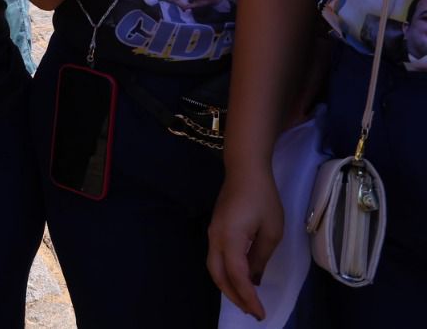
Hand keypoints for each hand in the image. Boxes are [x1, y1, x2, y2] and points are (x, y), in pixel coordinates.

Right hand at [208, 167, 283, 319]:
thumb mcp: (271, 231)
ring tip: (246, 300)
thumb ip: (260, 257)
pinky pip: (216, 258)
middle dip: (234, 296)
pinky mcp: (215, 230)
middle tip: (252, 311)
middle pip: (218, 275)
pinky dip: (226, 274)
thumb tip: (254, 279)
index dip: (248, 297)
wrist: (245, 170)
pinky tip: (241, 279)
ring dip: (228, 286)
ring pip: (214, 267)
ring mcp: (213, 233)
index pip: (237, 275)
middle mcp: (215, 238)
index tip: (260, 313)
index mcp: (230, 239)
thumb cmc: (262, 198)